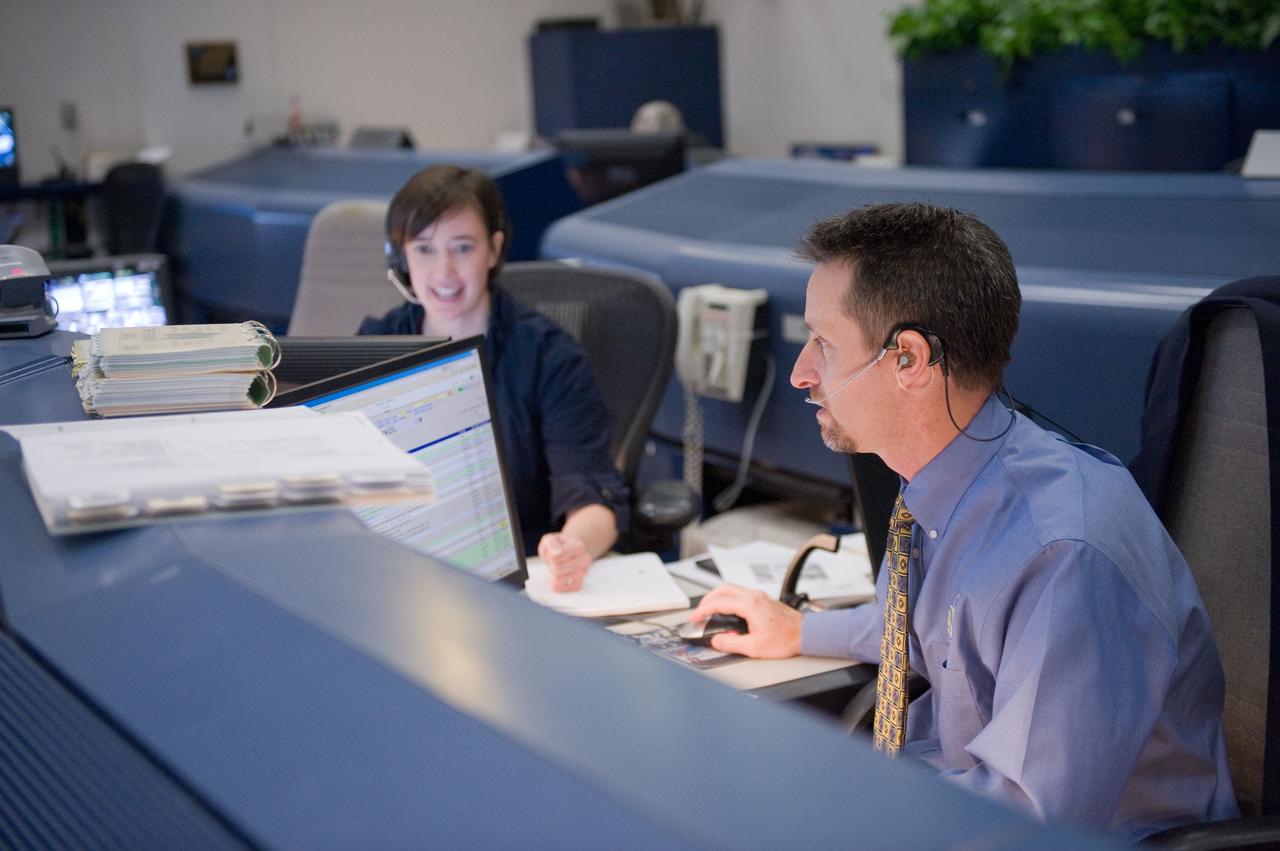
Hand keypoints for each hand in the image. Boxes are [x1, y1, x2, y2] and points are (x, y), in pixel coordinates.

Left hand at [538, 532, 592, 592]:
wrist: (566, 552)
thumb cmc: (557, 546)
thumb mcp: (550, 539)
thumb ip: (552, 544)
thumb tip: (557, 553)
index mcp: (579, 547)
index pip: (555, 559)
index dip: (550, 557)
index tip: (553, 553)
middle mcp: (585, 560)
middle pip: (557, 570)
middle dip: (551, 566)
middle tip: (554, 562)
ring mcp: (584, 572)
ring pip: (560, 580)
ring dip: (553, 576)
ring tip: (557, 569)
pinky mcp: (580, 583)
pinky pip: (566, 589)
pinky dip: (559, 586)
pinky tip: (557, 580)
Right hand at [687, 584, 803, 658]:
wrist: (806, 634)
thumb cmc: (786, 638)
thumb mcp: (755, 647)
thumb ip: (732, 644)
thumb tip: (717, 641)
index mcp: (749, 605)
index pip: (719, 603)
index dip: (702, 610)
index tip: (695, 618)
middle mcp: (754, 596)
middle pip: (723, 589)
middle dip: (707, 599)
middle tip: (700, 612)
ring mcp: (759, 596)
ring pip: (732, 589)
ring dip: (718, 597)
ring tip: (710, 611)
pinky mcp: (763, 599)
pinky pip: (740, 593)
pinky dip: (728, 598)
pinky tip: (728, 610)